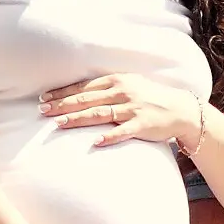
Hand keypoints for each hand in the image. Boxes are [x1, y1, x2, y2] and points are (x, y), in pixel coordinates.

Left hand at [42, 72, 200, 150]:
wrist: (181, 109)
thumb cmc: (151, 97)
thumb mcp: (130, 84)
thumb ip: (107, 87)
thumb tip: (79, 92)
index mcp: (117, 81)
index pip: (84, 86)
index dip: (63, 92)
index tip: (45, 97)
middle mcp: (123, 93)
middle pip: (87, 99)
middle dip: (63, 104)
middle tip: (43, 110)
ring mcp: (132, 109)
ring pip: (100, 113)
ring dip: (78, 118)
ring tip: (59, 123)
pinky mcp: (142, 125)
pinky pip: (123, 132)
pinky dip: (109, 136)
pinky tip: (95, 142)